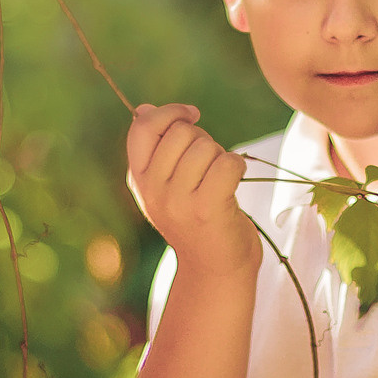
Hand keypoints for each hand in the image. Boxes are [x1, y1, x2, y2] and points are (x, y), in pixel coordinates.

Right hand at [126, 104, 258, 278]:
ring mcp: (178, 201)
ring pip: (206, 147)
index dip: (170, 112)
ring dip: (221, 156)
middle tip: (209, 165)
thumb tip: (144, 108)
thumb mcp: (165, 186)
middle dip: (203, 139)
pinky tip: (234, 183)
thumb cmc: (196, 220)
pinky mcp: (208, 209)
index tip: (192, 116)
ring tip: (220, 180)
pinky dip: (238, 167)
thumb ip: (156, 148)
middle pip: (181, 132)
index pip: (143, 127)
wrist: (214, 269)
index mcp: (139, 179)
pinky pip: (227, 164)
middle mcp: (153, 190)